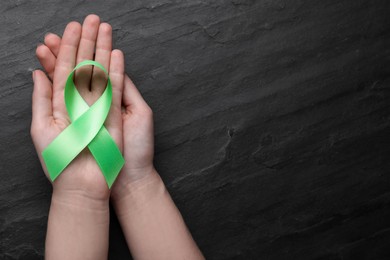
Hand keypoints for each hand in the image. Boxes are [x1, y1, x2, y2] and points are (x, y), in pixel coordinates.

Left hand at [32, 15, 124, 200]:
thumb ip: (40, 99)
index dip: (65, 48)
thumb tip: (37, 74)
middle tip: (90, 19)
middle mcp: (80, 100)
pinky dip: (116, 72)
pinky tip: (116, 55)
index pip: (63, 69)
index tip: (68, 29)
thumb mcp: (41, 128)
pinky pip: (115, 90)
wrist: (82, 183)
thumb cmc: (60, 160)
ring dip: (102, 50)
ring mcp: (98, 106)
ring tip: (105, 28)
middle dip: (86, 42)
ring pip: (100, 73)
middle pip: (84, 66)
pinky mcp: (113, 115)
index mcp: (61, 102)